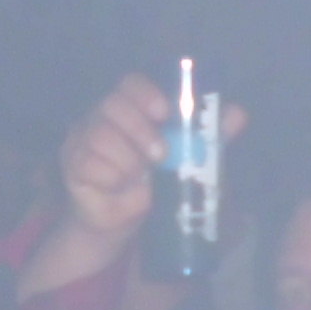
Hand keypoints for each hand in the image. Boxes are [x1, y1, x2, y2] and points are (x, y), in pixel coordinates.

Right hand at [55, 75, 251, 248]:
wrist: (123, 225)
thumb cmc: (154, 187)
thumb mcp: (187, 163)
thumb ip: (208, 138)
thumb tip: (238, 114)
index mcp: (129, 109)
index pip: (130, 84)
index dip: (146, 94)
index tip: (164, 113)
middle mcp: (101, 117)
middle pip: (112, 105)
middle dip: (140, 130)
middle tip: (159, 156)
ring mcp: (82, 139)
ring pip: (100, 135)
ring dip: (126, 160)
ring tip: (137, 177)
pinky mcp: (72, 165)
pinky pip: (89, 164)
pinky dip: (110, 178)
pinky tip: (117, 187)